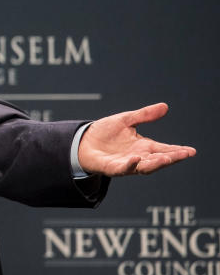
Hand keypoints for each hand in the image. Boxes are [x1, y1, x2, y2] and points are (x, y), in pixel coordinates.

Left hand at [78, 103, 195, 176]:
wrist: (83, 141)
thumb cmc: (105, 132)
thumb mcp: (126, 120)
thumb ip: (144, 115)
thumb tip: (165, 106)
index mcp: (143, 146)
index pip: (164, 149)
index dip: (178, 150)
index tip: (191, 151)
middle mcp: (138, 157)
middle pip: (159, 160)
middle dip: (172, 157)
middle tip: (185, 154)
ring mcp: (126, 164)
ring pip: (145, 167)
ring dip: (156, 163)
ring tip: (167, 158)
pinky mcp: (112, 168)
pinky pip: (123, 168)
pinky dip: (130, 165)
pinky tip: (136, 158)